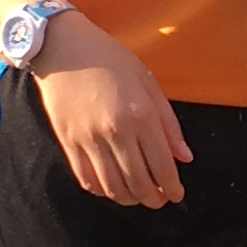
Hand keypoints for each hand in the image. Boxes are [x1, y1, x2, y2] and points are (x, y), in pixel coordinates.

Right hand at [32, 18, 193, 207]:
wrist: (62, 47)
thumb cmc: (109, 59)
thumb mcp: (147, 82)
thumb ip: (168, 122)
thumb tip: (184, 157)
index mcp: (140, 115)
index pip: (162, 165)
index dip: (173, 187)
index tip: (177, 194)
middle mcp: (115, 131)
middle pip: (139, 182)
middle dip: (153, 198)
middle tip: (160, 200)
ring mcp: (89, 139)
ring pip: (113, 187)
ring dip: (130, 199)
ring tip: (138, 197)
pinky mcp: (68, 142)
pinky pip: (87, 179)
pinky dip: (102, 191)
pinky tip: (112, 188)